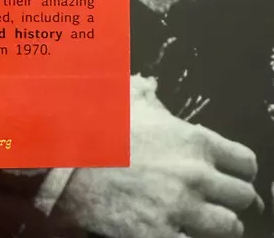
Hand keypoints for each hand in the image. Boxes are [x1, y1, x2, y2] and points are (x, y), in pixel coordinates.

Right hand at [53, 79, 261, 237]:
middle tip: (214, 197)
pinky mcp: (162, 236)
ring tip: (200, 218)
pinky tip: (177, 229)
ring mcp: (182, 209)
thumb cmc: (96, 126)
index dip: (239, 169)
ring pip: (229, 227)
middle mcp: (197, 176)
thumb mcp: (125, 101)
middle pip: (242, 196)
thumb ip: (147, 94)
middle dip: (229, 197)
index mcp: (194, 140)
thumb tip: (151, 87)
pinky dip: (191, 237)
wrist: (63, 162)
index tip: (231, 174)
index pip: (245, 162)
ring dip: (217, 222)